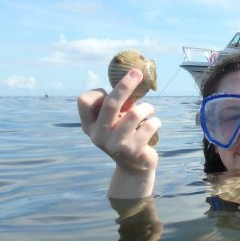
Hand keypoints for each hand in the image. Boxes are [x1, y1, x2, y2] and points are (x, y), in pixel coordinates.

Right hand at [77, 69, 160, 197]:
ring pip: (135, 113)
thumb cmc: (125, 135)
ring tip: (149, 111)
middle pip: (110, 103)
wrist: (134, 168)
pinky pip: (150, 125)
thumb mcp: (115, 120)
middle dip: (125, 85)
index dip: (98, 92)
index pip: (84, 100)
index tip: (109, 93)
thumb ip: (116, 104)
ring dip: (147, 107)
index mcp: (89, 125)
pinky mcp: (133, 151)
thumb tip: (132, 75)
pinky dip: (156, 121)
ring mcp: (115, 145)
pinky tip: (154, 124)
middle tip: (137, 72)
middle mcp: (98, 135)